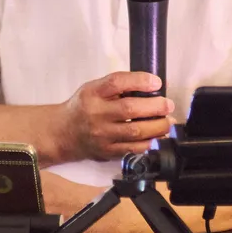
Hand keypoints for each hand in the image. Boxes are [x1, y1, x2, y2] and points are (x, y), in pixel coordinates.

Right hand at [57, 72, 174, 161]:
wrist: (63, 133)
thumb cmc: (83, 106)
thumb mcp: (94, 88)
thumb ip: (118, 86)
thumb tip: (151, 85)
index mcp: (93, 93)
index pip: (117, 83)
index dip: (140, 81)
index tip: (157, 81)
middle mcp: (96, 114)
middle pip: (130, 109)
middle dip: (155, 106)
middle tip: (168, 105)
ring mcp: (102, 135)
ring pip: (135, 132)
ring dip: (158, 126)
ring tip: (168, 121)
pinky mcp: (107, 152)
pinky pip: (133, 149)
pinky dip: (150, 143)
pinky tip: (158, 137)